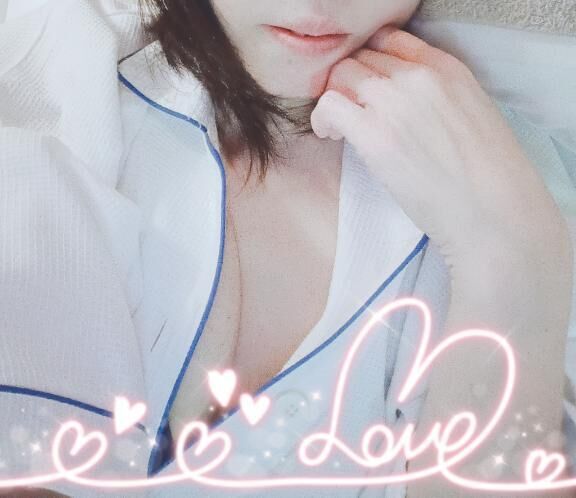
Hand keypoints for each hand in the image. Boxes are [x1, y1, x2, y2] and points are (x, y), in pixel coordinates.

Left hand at [310, 25, 565, 273]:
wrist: (495, 213)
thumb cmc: (489, 176)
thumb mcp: (472, 113)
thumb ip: (437, 96)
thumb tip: (401, 102)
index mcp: (448, 68)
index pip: (391, 41)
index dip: (371, 64)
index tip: (367, 89)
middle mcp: (418, 77)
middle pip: (361, 59)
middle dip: (349, 84)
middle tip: (351, 114)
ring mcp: (395, 103)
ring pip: (341, 76)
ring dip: (334, 99)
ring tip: (341, 129)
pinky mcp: (374, 136)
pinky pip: (329, 106)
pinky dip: (323, 118)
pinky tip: (332, 137)